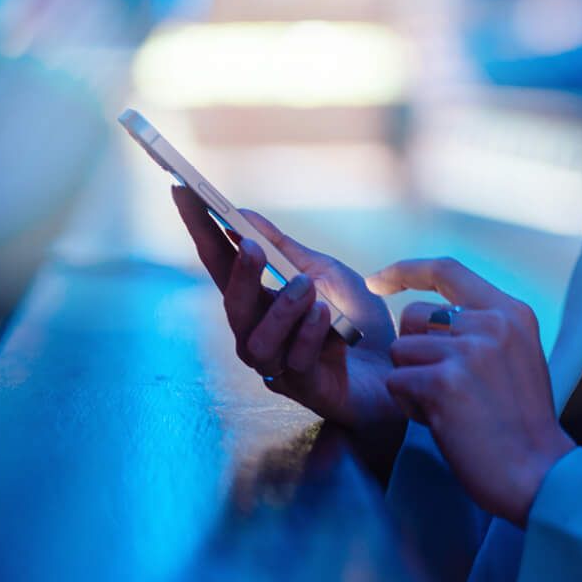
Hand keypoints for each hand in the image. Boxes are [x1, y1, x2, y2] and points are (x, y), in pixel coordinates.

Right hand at [171, 185, 400, 430]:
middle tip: (250, 246)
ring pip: (257, 341)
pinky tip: (326, 317)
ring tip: (306, 287)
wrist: (399, 365)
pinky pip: (296, 362)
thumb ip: (284, 249)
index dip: (200, 231)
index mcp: (260, 303)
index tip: (183, 192)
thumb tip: (243, 214)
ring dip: (281, 309)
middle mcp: (259, 335)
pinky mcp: (306, 390)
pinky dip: (311, 334)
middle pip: (232, 307)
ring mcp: (279, 366)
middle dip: (238, 275)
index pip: (220, 265)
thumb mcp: (324, 272)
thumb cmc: (358, 320)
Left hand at [372, 258, 573, 527]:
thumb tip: (428, 318)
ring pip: (400, 350)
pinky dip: (409, 406)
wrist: (538, 472)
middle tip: (441, 386)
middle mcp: (491, 323)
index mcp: (511, 312)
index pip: (448, 270)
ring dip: (411, 382)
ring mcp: (469, 351)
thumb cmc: (522, 424)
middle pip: (412, 314)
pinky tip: (441, 423)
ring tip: (446, 408)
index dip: (405, 271)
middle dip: (411, 350)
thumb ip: (483, 330)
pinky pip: (397, 382)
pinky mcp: (444, 382)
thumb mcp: (518, 356)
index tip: (378, 281)